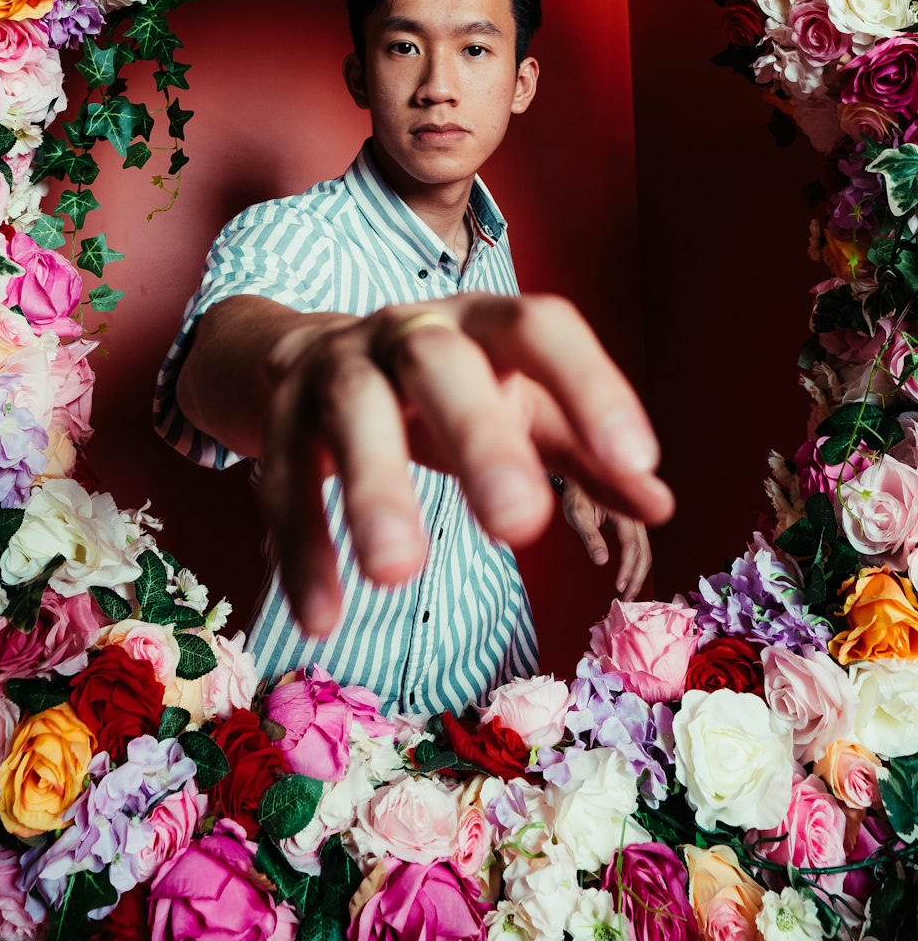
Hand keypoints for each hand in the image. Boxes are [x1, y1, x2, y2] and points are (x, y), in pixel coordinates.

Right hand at [260, 292, 672, 635]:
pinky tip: (322, 617)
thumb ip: (583, 449)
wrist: (315, 357)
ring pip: (352, 413)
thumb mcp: (515, 405)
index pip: (539, 326)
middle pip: (439, 362)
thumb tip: (661, 501)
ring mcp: (336, 368)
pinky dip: (301, 546)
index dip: (590, 384)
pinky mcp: (279, 415)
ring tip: (397, 575)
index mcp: (480, 323)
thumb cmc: (443, 390)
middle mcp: (406, 331)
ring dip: (373, 488)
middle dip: (478, 436)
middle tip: (520, 527)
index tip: (637, 460)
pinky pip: (283, 476)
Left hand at [560, 476, 652, 600]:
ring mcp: (637, 523)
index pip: (631, 546)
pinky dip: (637, 566)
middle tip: (626, 598)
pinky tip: (629, 578)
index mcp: (624, 513)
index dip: (627, 568)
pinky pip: (641, 549)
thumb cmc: (577, 495)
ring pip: (646, 553)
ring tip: (628, 593)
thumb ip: (590, 537)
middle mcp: (636, 518)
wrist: (580, 481)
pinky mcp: (633, 528)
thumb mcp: (578, 515)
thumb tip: (601, 561)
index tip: (619, 586)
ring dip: (639, 575)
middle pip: (645, 553)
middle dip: (637, 578)